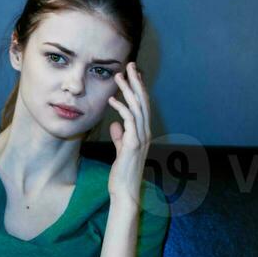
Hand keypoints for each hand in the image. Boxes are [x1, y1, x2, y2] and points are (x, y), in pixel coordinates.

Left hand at [105, 61, 152, 204]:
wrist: (124, 191)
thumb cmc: (122, 173)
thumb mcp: (121, 150)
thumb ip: (120, 136)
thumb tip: (116, 124)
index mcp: (143, 133)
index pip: (143, 105)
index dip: (139, 88)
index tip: (133, 74)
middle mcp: (145, 133)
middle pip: (143, 101)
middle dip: (137, 82)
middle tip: (131, 64)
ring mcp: (141, 138)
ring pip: (137, 108)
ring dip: (128, 90)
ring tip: (119, 76)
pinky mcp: (133, 145)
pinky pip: (129, 121)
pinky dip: (122, 108)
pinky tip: (112, 100)